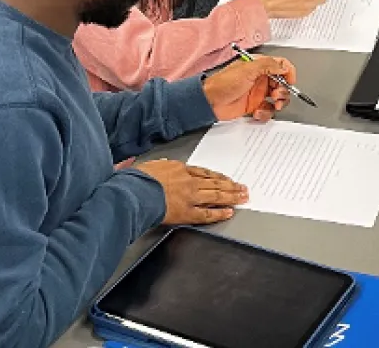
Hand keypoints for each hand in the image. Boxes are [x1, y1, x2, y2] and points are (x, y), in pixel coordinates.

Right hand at [133, 159, 247, 224]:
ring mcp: (190, 196)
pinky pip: (207, 213)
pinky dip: (219, 213)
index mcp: (179, 169)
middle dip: (231, 185)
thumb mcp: (150, 165)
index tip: (226, 178)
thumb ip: (160, 166)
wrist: (135, 192)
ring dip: (231, 196)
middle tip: (243, 188)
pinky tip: (229, 212)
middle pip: (214, 182)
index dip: (217, 176)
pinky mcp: (187, 212)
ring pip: (215, 195)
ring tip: (242, 197)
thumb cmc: (137, 180)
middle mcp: (188, 181)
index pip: (203, 172)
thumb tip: (161, 164)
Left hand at [204, 54, 295, 120]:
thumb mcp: (246, 70)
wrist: (209, 102)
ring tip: (273, 105)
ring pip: (277, 98)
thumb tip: (284, 66)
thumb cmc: (222, 83)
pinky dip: (266, 113)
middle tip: (277, 95)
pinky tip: (258, 112)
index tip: (289, 81)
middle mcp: (260, 79)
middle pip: (282, 83)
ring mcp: (258, 93)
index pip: (280, 65)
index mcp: (259, 66)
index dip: (288, 72)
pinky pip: (268, 110)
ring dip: (278, 103)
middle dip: (283, 91)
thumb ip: (268, 65)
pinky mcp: (254, 106)